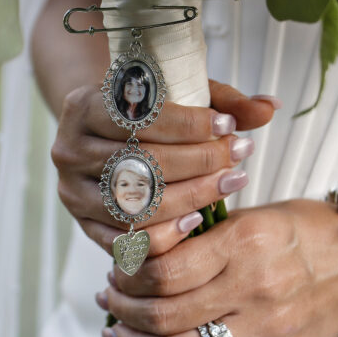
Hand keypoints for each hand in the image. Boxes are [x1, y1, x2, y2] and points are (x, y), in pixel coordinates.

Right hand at [51, 80, 278, 256]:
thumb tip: (269, 107)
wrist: (102, 136)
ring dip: (190, 197)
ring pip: (135, 206)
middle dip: (198, 162)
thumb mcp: (178, 95)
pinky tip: (198, 218)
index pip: (137, 118)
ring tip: (229, 184)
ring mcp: (73, 192)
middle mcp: (69, 150)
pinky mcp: (84, 226)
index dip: (188, 124)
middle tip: (238, 157)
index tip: (229, 127)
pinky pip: (127, 241)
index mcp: (82, 107)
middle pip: (140, 163)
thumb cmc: (145, 113)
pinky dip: (166, 233)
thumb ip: (222, 101)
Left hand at [97, 199, 337, 336]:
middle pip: (165, 313)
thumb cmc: (302, 229)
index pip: (165, 269)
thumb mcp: (251, 215)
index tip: (115, 267)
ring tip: (115, 333)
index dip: (128, 274)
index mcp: (243, 241)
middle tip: (106, 298)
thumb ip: (199, 237)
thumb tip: (137, 256)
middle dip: (123, 309)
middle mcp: (252, 286)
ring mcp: (263, 326)